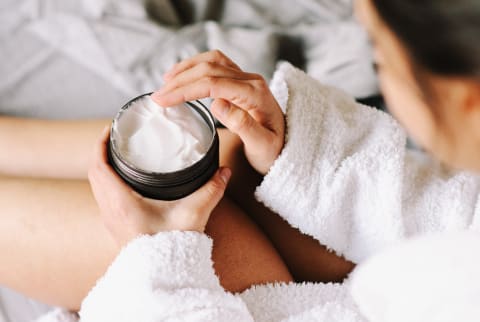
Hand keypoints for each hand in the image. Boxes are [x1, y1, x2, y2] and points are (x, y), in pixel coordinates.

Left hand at [88, 127, 231, 247]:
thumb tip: (224, 172)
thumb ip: (211, 190)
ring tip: (118, 153)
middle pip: (94, 174)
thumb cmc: (172, 247)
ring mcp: (111, 220)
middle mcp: (110, 210)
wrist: (162, 275)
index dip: (99, 145)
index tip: (109, 129)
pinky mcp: (116, 226)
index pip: (99, 167)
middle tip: (115, 137)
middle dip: (101, 152)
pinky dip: (107, 181)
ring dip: (103, 167)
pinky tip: (124, 179)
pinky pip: (103, 197)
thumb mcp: (194, 214)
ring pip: (97, 186)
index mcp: (122, 203)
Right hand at [151, 50, 284, 174]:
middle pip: (210, 69)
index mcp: (255, 95)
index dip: (185, 90)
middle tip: (157, 96)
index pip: (214, 84)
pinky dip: (197, 66)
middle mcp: (252, 81)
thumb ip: (243, 125)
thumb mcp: (262, 146)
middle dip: (180, 80)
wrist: (287, 146)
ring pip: (212, 61)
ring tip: (165, 82)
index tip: (162, 100)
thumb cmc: (274, 150)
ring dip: (187, 68)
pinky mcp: (242, 80)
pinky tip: (183, 75)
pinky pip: (217, 64)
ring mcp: (247, 78)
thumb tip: (217, 103)